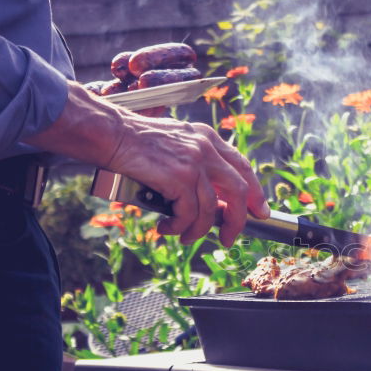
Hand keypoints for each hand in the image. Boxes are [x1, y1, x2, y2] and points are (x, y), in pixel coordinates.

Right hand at [105, 113, 267, 244]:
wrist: (111, 134)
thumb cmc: (136, 142)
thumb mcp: (176, 143)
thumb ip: (196, 162)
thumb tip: (210, 199)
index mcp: (208, 138)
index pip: (242, 167)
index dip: (254, 193)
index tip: (259, 211)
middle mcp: (206, 148)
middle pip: (238, 190)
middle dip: (237, 219)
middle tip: (229, 237)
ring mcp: (194, 163)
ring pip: (211, 209)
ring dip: (199, 230)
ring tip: (185, 237)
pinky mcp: (179, 178)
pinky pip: (189, 214)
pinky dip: (180, 227)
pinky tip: (167, 229)